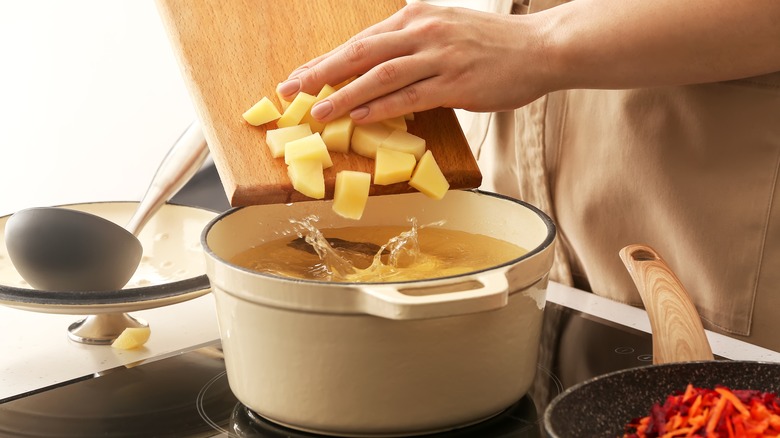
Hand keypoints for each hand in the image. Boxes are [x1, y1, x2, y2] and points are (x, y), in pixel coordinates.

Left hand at [276, 2, 551, 123]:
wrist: (540, 48)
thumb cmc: (493, 44)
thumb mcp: (447, 29)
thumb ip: (413, 44)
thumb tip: (380, 68)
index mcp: (416, 17)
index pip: (362, 41)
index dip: (326, 59)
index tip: (300, 75)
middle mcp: (423, 31)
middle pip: (361, 52)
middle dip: (321, 72)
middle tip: (292, 89)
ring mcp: (439, 56)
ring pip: (379, 75)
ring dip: (343, 94)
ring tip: (317, 111)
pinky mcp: (454, 83)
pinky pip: (409, 97)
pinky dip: (380, 107)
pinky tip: (358, 116)